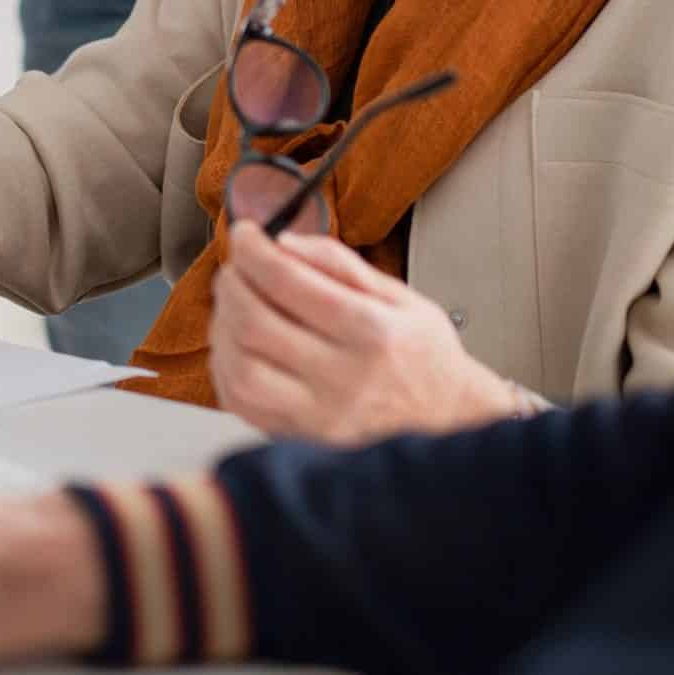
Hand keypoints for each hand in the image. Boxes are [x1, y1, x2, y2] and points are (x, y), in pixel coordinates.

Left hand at [209, 222, 517, 447]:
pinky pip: (241, 402)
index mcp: (372, 333)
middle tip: (236, 268)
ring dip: (222, 326)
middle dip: (232, 284)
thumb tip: (284, 242)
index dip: (254, 251)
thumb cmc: (426, 361)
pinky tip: (238, 346)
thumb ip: (340, 265)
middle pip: (254, 322)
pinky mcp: (302, 440)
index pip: (290, 282)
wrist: (451, 428)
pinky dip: (226, 367)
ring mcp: (320, 416)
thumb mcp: (402, 298)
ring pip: (239, 366)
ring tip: (234, 306)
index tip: (244, 234)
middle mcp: (343, 378)